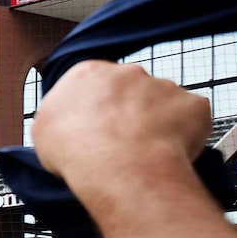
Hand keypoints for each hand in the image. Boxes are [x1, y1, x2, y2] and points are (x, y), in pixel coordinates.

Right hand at [33, 61, 212, 200]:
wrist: (119, 165)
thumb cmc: (77, 151)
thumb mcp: (43, 131)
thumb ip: (60, 117)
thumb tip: (66, 123)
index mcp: (88, 73)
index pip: (94, 84)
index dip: (97, 109)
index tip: (96, 128)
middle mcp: (128, 72)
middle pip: (132, 89)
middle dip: (130, 112)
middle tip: (122, 143)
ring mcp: (164, 85)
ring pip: (164, 103)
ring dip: (158, 123)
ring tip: (146, 153)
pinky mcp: (193, 103)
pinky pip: (192, 118)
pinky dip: (186, 134)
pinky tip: (170, 152)